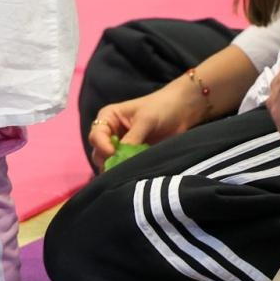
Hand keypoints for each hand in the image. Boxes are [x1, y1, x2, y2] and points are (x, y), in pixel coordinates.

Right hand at [88, 77, 205, 169]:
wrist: (184, 111)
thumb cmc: (162, 107)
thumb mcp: (146, 120)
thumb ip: (132, 138)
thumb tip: (120, 160)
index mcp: (109, 118)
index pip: (96, 136)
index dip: (102, 146)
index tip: (114, 153)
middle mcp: (111, 134)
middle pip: (99, 153)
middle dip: (109, 161)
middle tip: (123, 166)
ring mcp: (122, 147)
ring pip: (110, 164)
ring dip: (118, 168)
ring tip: (132, 170)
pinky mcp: (133, 157)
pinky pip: (124, 168)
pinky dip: (128, 172)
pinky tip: (137, 173)